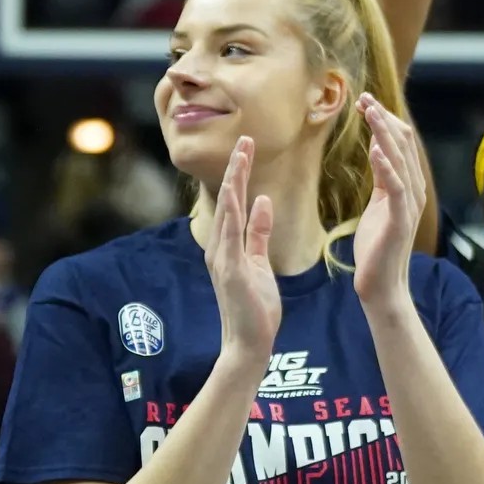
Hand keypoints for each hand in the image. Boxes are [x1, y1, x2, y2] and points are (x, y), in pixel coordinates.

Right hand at [206, 137, 278, 361]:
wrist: (248, 344)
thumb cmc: (255, 307)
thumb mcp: (259, 262)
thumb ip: (259, 232)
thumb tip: (263, 202)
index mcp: (228, 245)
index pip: (234, 201)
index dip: (240, 173)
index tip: (247, 146)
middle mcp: (220, 249)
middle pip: (228, 200)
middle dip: (236, 169)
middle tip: (245, 139)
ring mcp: (223, 261)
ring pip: (227, 213)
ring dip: (234, 183)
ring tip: (241, 157)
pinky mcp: (232, 274)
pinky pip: (232, 239)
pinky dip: (236, 216)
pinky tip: (241, 197)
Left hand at [352, 95, 428, 308]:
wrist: (381, 284)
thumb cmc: (377, 247)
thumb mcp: (378, 205)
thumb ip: (381, 180)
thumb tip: (377, 152)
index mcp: (407, 186)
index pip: (400, 144)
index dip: (385, 121)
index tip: (366, 102)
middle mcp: (413, 191)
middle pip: (402, 145)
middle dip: (383, 119)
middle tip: (365, 98)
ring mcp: (409, 205)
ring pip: (400, 160)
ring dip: (384, 134)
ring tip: (371, 111)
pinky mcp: (400, 219)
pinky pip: (396, 187)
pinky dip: (387, 166)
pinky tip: (376, 149)